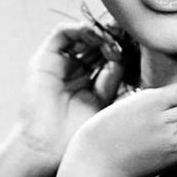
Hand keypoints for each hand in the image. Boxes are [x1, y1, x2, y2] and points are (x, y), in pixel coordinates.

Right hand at [12, 22, 123, 176]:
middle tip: (124, 37)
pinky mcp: (43, 59)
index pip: (105, 54)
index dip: (118, 48)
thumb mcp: (103, 99)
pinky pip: (61, 33)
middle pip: (93, 42)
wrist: (48, 147)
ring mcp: (58, 63)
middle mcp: (73, 69)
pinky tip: (94, 37)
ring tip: (110, 41)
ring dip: (97, 33)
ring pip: (79, 35)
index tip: (133, 48)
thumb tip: (121, 55)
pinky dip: (79, 29)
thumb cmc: (76, 132)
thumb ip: (112, 77)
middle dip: (110, 37)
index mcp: (87, 80)